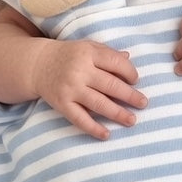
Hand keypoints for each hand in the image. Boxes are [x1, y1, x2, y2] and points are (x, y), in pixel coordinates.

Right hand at [32, 39, 147, 138]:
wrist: (37, 64)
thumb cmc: (69, 55)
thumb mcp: (87, 47)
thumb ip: (107, 53)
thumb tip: (128, 58)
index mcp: (88, 53)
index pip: (116, 63)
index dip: (130, 72)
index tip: (135, 81)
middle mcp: (80, 71)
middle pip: (111, 85)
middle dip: (130, 96)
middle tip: (143, 103)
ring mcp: (70, 89)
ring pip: (99, 104)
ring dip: (118, 113)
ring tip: (131, 120)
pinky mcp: (62, 104)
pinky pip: (80, 119)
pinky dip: (94, 128)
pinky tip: (106, 134)